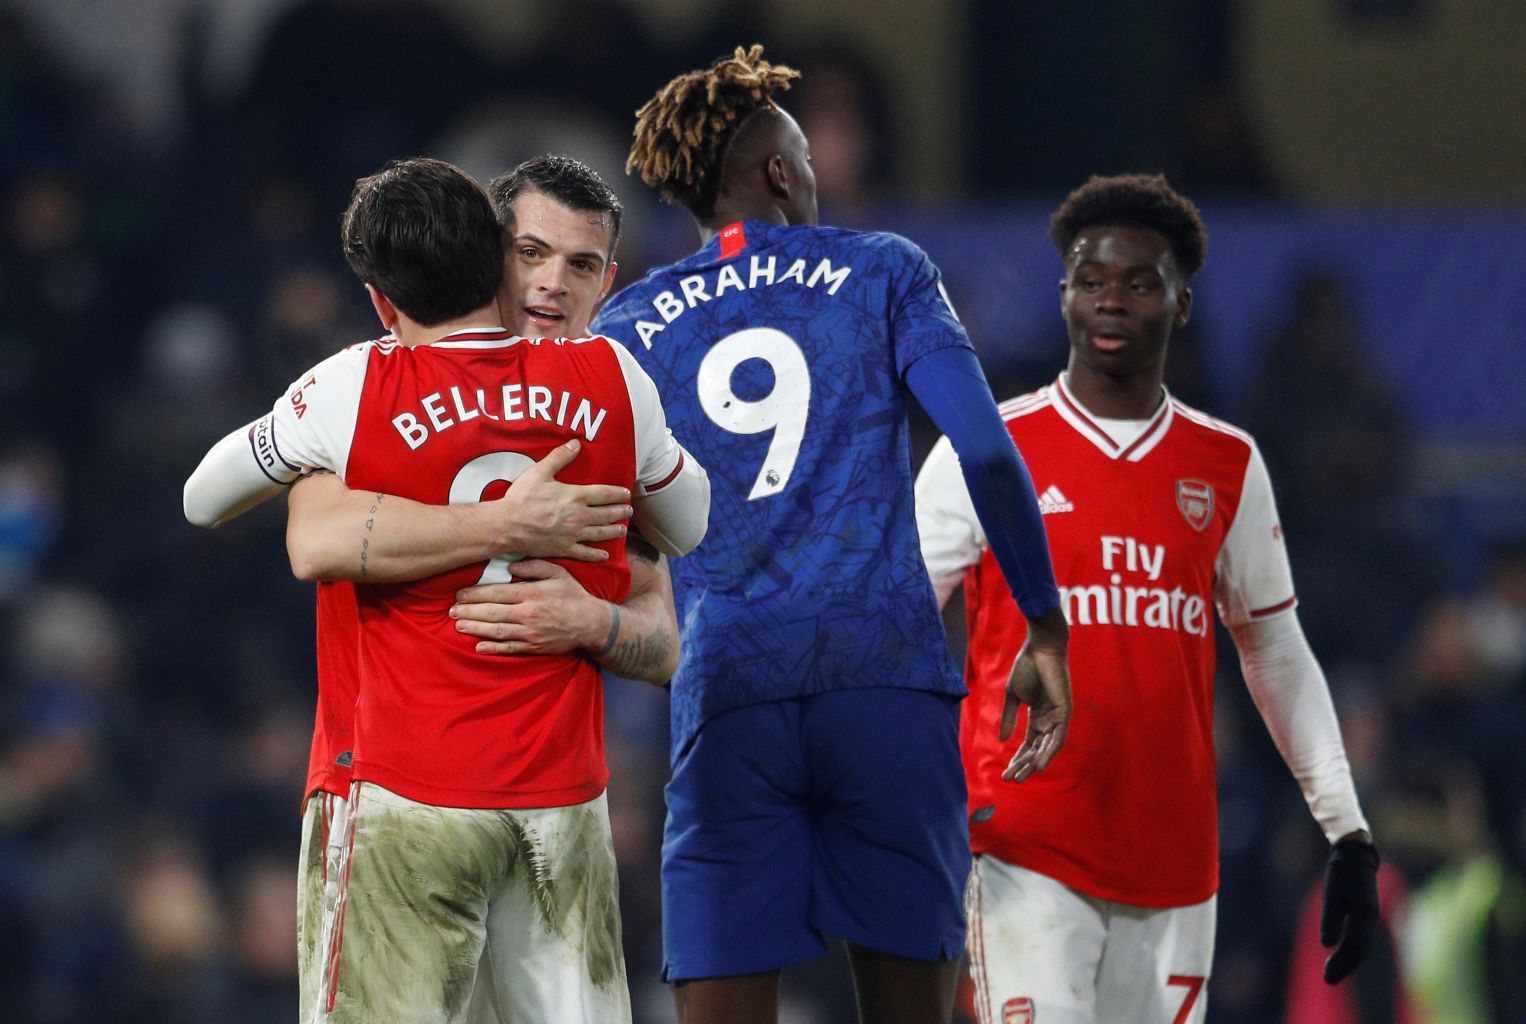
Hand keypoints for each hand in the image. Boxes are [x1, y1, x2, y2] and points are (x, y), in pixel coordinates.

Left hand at [450, 559, 609, 655]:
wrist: (591, 623)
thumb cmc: (573, 595)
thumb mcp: (558, 573)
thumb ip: (534, 566)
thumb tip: (511, 564)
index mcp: (531, 594)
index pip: (497, 593)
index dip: (476, 594)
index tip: (460, 595)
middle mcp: (528, 614)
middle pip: (492, 613)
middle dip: (469, 612)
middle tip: (451, 611)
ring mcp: (530, 632)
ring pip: (497, 631)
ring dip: (475, 628)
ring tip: (459, 625)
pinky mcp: (534, 646)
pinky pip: (510, 648)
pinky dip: (493, 648)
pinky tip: (479, 646)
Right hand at [486, 440, 632, 561]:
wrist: (507, 525)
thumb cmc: (522, 497)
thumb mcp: (540, 472)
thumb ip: (559, 457)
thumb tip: (576, 443)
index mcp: (575, 496)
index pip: (604, 494)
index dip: (618, 494)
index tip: (626, 494)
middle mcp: (579, 516)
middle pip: (606, 514)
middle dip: (620, 512)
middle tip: (629, 511)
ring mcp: (573, 534)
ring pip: (600, 533)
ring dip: (614, 530)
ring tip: (623, 529)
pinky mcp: (564, 548)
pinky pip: (585, 553)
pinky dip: (596, 555)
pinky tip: (605, 555)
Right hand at [1000, 605, 1070, 782]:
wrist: (1039, 648)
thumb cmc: (1027, 667)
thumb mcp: (1013, 697)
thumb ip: (1009, 718)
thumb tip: (1001, 740)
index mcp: (1038, 716)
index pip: (1028, 743)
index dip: (1017, 758)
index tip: (1005, 772)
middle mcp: (1050, 720)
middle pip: (1036, 749)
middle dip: (1023, 765)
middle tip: (1011, 780)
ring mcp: (1059, 717)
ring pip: (1047, 748)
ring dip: (1033, 763)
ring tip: (1021, 777)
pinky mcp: (1065, 712)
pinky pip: (1058, 738)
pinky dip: (1048, 752)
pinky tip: (1038, 765)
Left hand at [1321, 832, 1379, 983]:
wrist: (1355, 853)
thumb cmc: (1341, 872)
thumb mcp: (1331, 894)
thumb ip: (1330, 918)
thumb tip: (1326, 944)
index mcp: (1365, 915)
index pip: (1355, 947)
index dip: (1342, 963)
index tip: (1328, 977)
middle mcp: (1371, 919)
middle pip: (1361, 951)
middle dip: (1345, 967)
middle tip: (1328, 980)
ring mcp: (1370, 917)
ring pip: (1362, 947)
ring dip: (1348, 961)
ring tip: (1332, 973)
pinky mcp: (1366, 914)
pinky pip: (1361, 939)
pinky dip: (1351, 951)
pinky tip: (1340, 956)